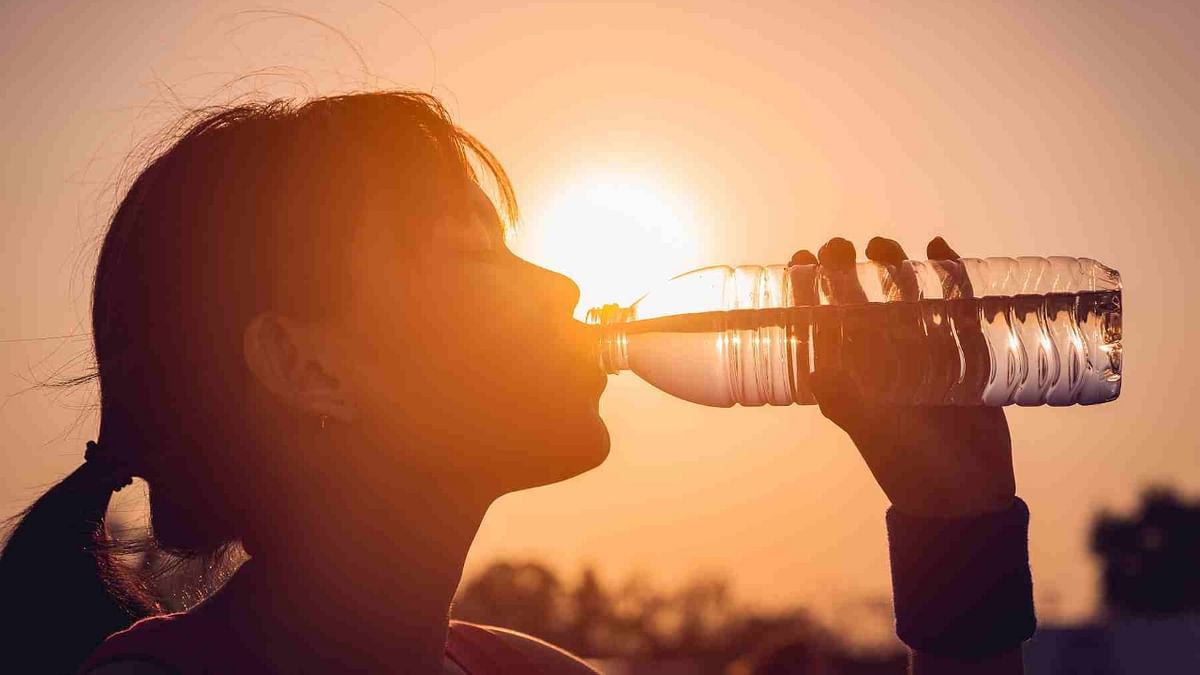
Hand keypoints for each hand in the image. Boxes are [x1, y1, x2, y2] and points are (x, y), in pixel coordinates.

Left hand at [791, 236, 1015, 517]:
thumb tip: (818, 372)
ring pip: (903, 294)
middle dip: (845, 268)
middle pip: (860, 298)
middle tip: (838, 246)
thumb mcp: (871, 431)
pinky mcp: (964, 349)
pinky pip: (955, 303)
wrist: (964, 493)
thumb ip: (846, 401)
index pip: (820, 320)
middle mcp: (881, 355)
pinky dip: (950, 273)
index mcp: (849, 371)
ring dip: (892, 265)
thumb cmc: (906, 464)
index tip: (800, 259)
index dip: (806, 288)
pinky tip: (939, 247)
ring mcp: (922, 348)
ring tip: (881, 245)